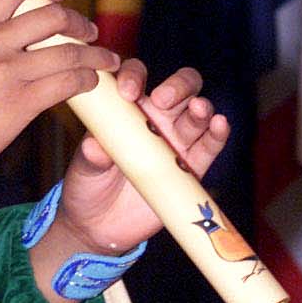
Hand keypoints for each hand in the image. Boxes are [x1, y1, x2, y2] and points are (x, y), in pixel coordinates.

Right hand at [0, 0, 118, 266]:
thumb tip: (7, 36)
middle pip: (51, 15)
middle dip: (78, 22)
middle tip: (89, 32)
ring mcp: (6, 73)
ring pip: (68, 52)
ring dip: (94, 55)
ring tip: (105, 61)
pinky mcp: (20, 104)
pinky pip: (66, 84)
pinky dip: (85, 81)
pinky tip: (89, 85)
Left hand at [56, 62, 229, 255]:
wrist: (98, 226)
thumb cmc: (87, 186)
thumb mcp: (82, 168)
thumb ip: (90, 155)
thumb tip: (95, 145)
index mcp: (126, 109)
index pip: (135, 77)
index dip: (134, 76)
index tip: (127, 92)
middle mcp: (156, 118)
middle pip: (179, 88)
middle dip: (177, 86)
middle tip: (162, 99)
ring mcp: (176, 142)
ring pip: (198, 114)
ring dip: (200, 108)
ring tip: (196, 109)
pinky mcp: (192, 168)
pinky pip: (210, 146)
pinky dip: (217, 133)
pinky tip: (219, 124)